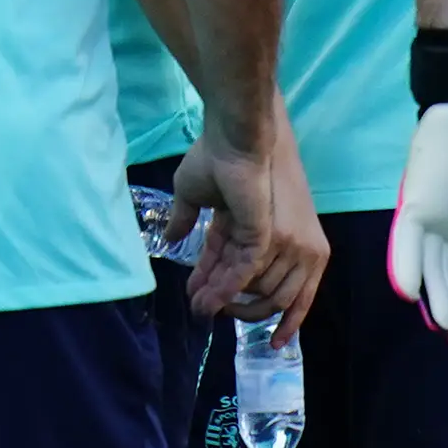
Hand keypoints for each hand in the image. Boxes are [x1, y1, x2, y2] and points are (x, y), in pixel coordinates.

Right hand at [170, 104, 329, 336]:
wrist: (232, 135)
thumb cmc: (217, 156)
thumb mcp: (197, 194)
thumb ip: (187, 219)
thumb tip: (171, 236)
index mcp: (260, 228)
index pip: (251, 271)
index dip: (234, 294)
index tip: (213, 311)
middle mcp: (276, 240)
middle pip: (257, 285)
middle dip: (228, 301)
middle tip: (200, 309)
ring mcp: (276, 240)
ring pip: (252, 286)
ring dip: (223, 300)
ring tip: (200, 306)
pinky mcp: (266, 237)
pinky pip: (246, 274)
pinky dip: (224, 290)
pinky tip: (206, 299)